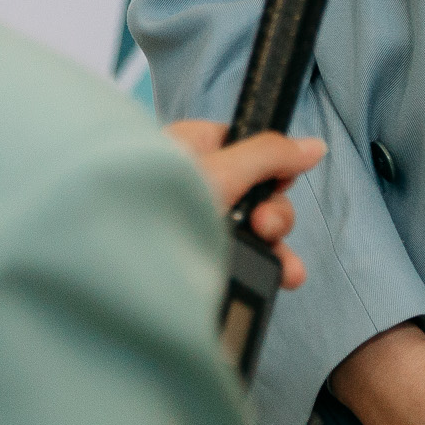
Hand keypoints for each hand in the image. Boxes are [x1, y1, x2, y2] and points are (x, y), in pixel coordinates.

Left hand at [161, 122, 321, 289]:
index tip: (275, 183)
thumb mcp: (220, 171)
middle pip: (258, 192)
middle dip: (273, 215)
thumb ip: (269, 156)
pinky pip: (243, 260)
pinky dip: (264, 269)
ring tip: (284, 270)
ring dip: (277, 248)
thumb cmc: (148, 208)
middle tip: (262, 229)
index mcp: (193, 149)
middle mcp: (197, 185)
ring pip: (253, 231)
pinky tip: (278, 279)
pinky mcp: (199, 261)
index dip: (271, 165)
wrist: (112, 270)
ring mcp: (197, 224)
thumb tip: (312, 145)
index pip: (247, 145)